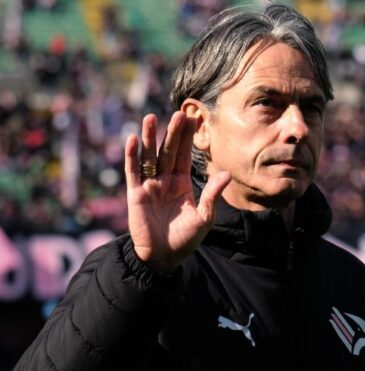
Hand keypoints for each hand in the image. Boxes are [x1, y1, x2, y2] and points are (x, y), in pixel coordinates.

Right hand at [124, 112, 230, 271]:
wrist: (164, 257)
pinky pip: (133, 172)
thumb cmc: (185, 239)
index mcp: (182, 183)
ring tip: (150, 118)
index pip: (185, 156)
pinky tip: (132, 139)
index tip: (192, 119)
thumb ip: (211, 195)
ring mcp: (150, 185)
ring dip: (149, 138)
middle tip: (178, 114)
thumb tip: (227, 173)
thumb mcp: (203, 218)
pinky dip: (132, 156)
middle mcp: (165, 180)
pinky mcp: (136, 194)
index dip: (188, 138)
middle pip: (168, 152)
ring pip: (149, 157)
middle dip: (173, 134)